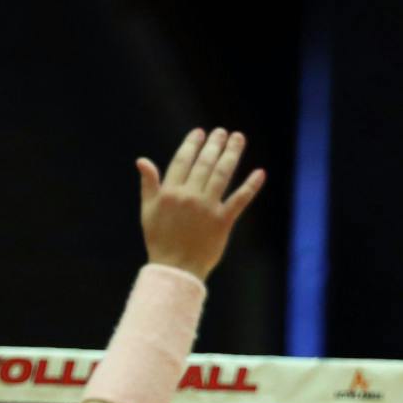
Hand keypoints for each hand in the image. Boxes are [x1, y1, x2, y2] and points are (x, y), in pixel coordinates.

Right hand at [137, 128, 264, 280]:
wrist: (175, 270)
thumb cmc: (160, 241)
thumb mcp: (148, 211)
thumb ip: (149, 184)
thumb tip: (142, 160)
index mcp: (170, 192)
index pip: (183, 160)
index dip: (192, 144)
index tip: (200, 133)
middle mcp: (190, 196)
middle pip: (205, 163)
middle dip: (215, 144)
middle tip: (223, 132)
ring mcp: (207, 208)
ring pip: (222, 174)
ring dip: (232, 154)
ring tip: (238, 139)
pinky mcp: (223, 222)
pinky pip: (239, 200)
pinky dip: (251, 186)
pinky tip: (260, 173)